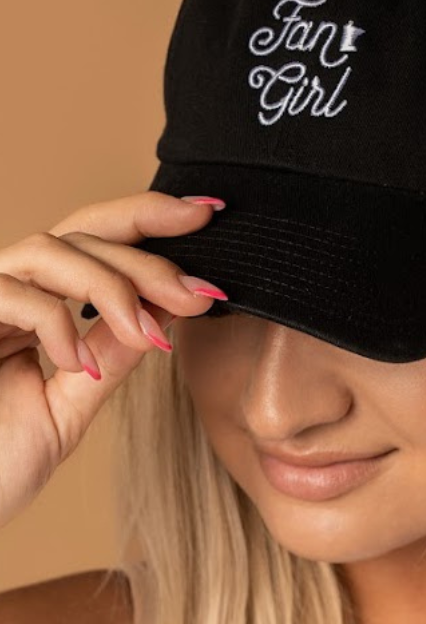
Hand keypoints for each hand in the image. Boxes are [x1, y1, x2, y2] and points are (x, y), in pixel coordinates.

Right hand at [0, 191, 223, 528]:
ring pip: (51, 249)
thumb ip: (111, 358)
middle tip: (199, 295)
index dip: (149, 219)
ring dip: (111, 286)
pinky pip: (12, 293)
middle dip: (149, 261)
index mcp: (34, 305)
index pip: (95, 243)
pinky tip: (78, 365)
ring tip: (143, 336)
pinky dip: (57, 323)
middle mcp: (6, 290)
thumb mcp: (68, 407)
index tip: (207, 216)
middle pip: (83, 233)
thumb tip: (165, 314)